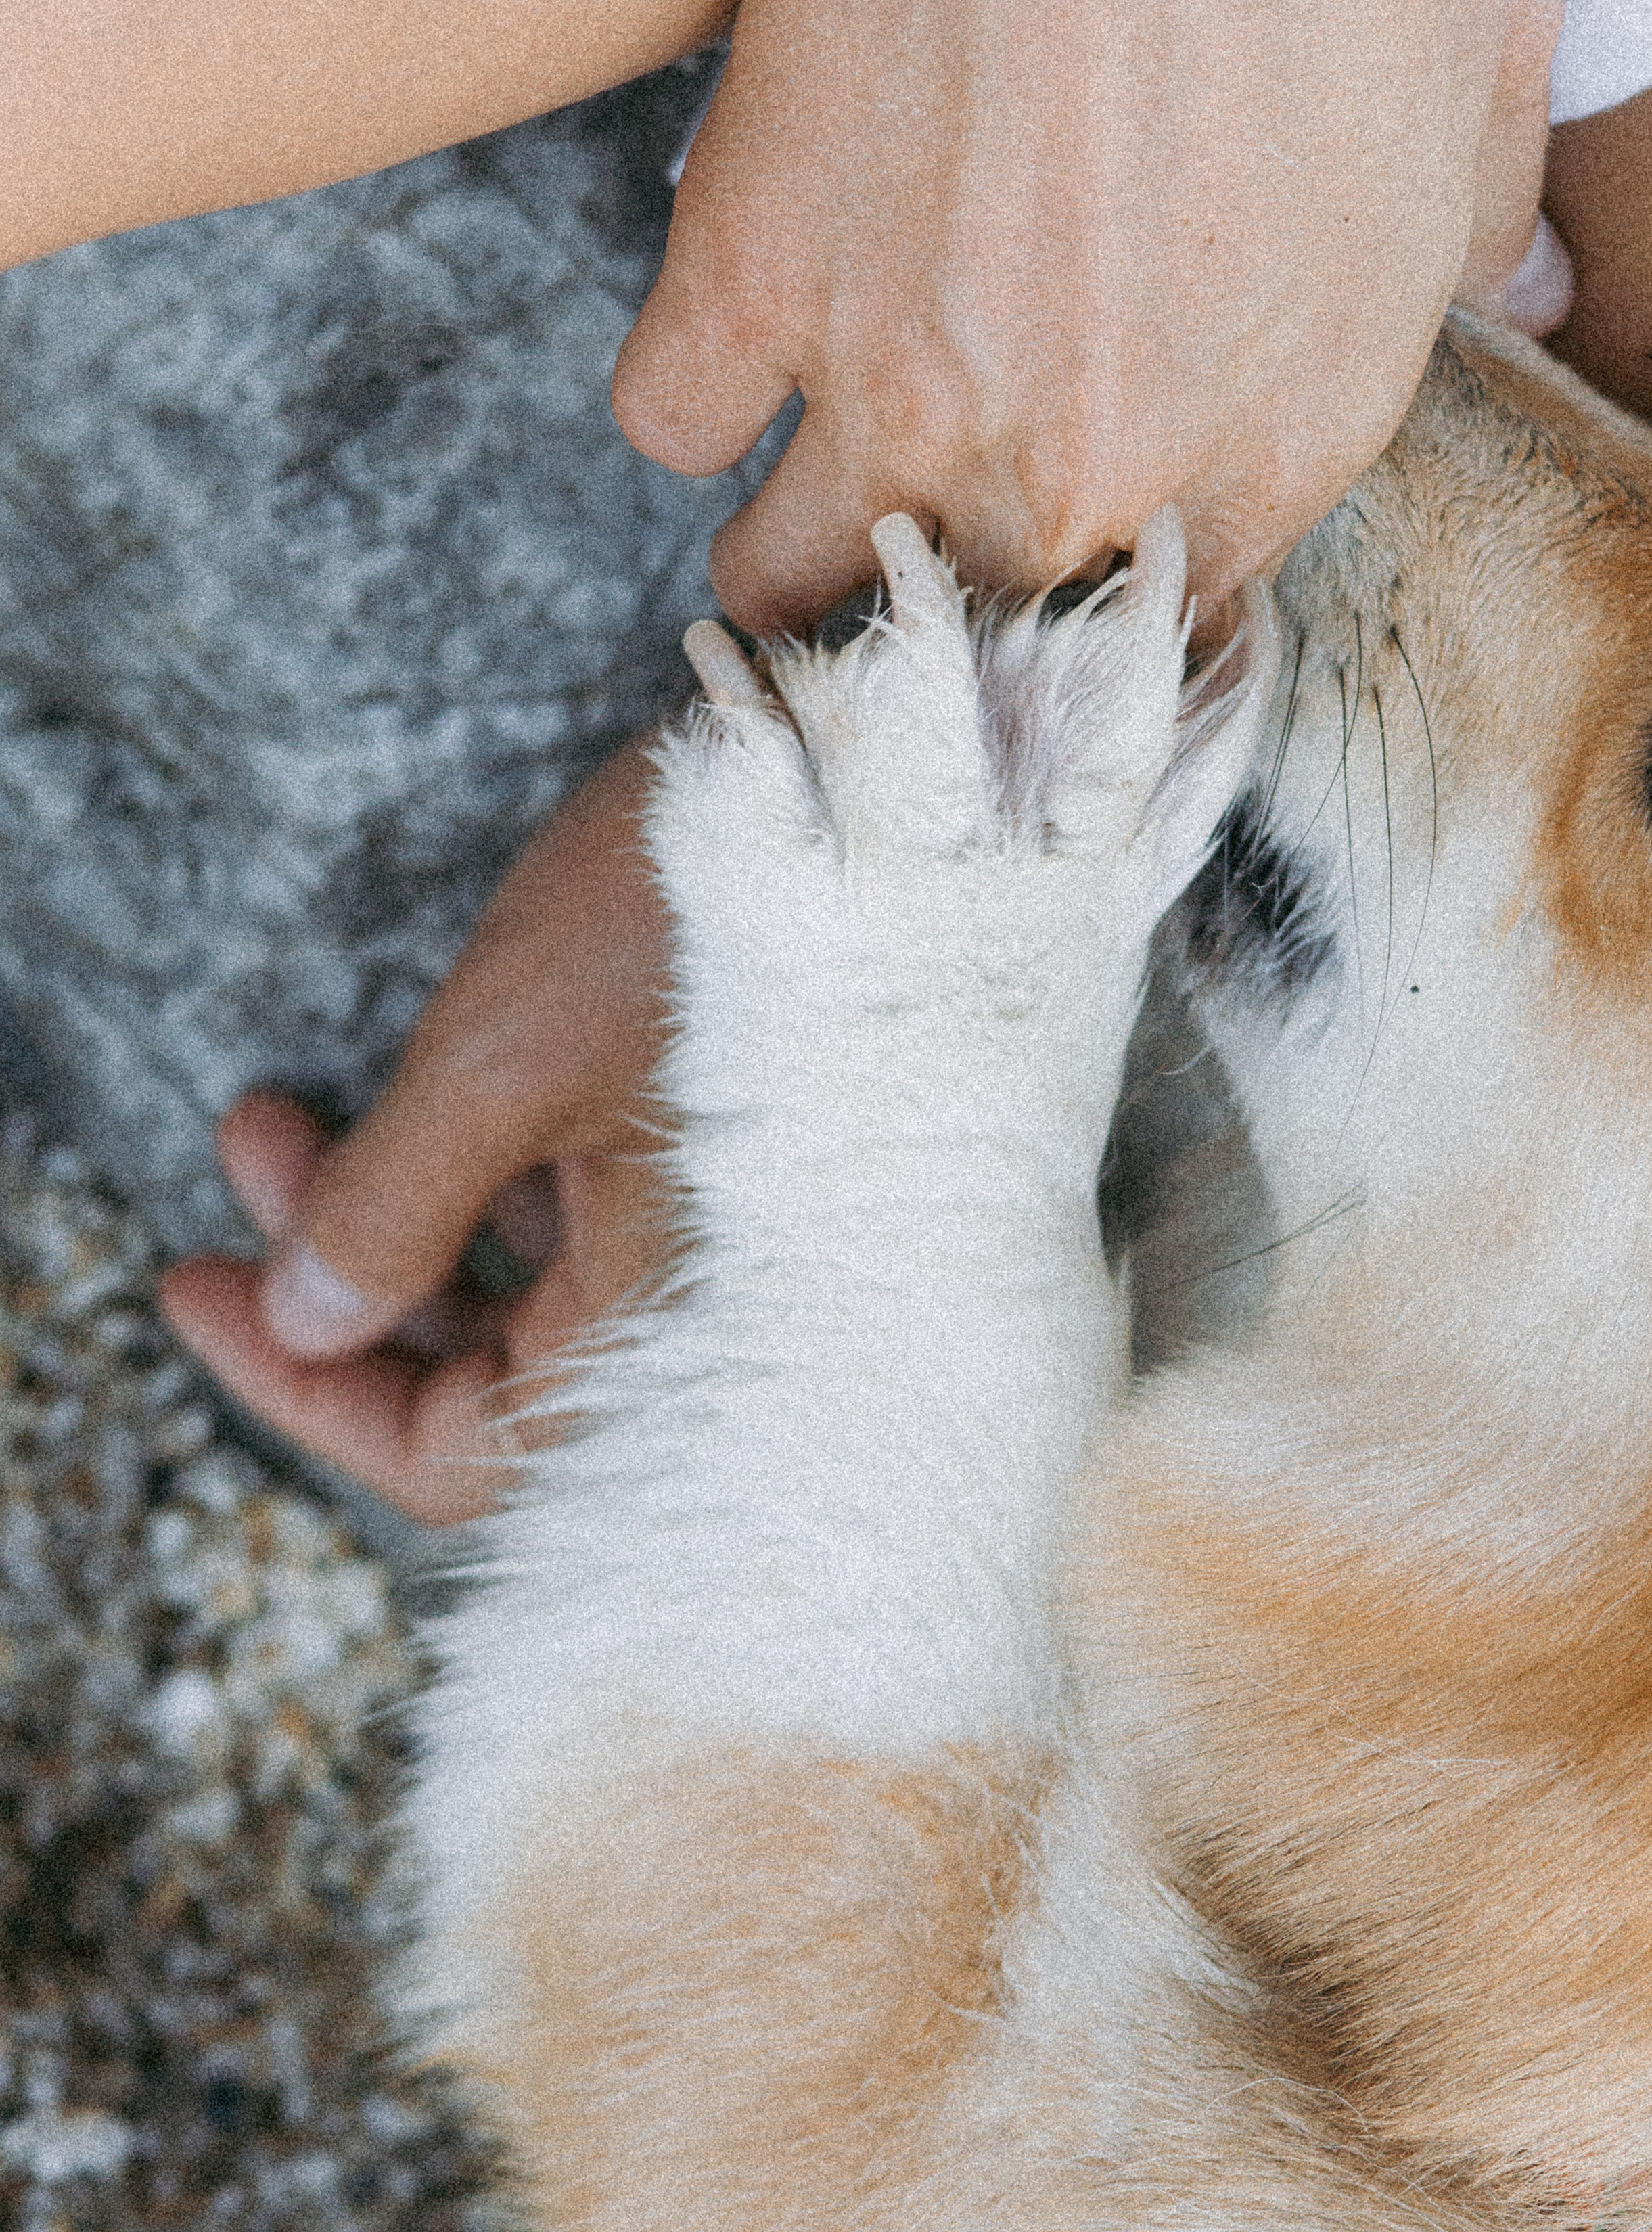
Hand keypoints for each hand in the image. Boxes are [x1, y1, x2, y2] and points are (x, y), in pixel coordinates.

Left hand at [159, 744, 670, 1524]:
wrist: (870, 776)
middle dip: (327, 1274)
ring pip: (510, 1284)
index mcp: (667, 1328)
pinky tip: (404, 1093)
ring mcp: (705, 1236)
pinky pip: (565, 1215)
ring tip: (274, 1111)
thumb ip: (392, 1213)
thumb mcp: (504, 1062)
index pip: (457, 1455)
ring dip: (379, 1208)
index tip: (202, 1292)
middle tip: (240, 1161)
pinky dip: (464, 1171)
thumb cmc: (704, 924)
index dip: (308, 1394)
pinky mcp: (709, 1159)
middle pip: (476, 1371)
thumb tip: (303, 1319)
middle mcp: (698, 1310)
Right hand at [613, 0, 1565, 633]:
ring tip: (798, 502)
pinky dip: (691, 390)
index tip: (1069, 564)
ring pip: (782, 589)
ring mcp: (900, 392)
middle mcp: (1076, 472)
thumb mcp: (1481, 74)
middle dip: (938, 619)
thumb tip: (1516, 283)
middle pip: (964, 654)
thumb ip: (1484, 231)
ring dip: (789, 565)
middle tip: (918, 549)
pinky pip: (672, 418)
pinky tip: (730, 337)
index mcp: (1262, 454)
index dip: (1098, 604)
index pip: (1154, 635)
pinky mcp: (755, 277)